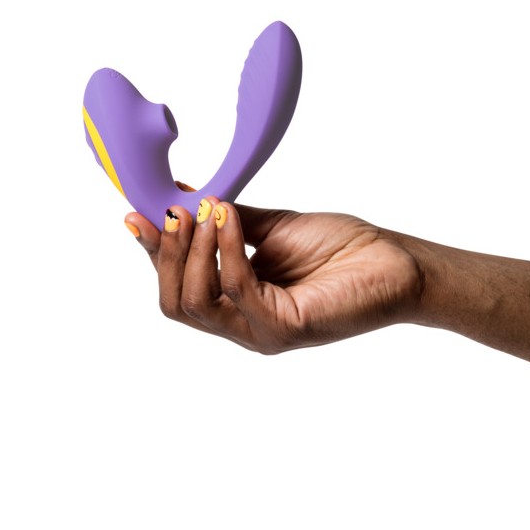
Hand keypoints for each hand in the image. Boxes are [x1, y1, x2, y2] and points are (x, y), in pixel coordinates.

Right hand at [124, 186, 423, 353]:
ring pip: (195, 303)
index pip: (175, 287)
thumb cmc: (341, 248)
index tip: (134, 214)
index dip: (151, 253)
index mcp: (235, 305)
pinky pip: (236, 291)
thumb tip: (180, 195)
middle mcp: (242, 326)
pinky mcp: (284, 330)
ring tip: (208, 211)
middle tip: (176, 210)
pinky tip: (231, 220)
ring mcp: (261, 333)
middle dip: (166, 253)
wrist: (395, 261)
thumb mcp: (270, 226)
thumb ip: (224, 221)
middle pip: (174, 302)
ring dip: (193, 250)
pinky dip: (227, 251)